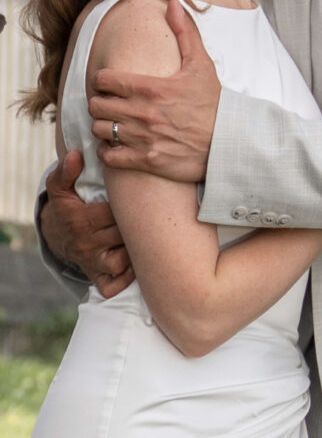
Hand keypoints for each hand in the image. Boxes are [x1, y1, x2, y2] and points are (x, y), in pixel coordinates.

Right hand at [43, 151, 133, 297]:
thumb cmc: (65, 204)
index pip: (112, 214)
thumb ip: (67, 170)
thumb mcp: (59, 186)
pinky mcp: (96, 276)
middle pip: (122, 235)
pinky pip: (114, 283)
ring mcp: (92, 263)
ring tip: (143, 234)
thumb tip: (76, 153)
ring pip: (121, 260)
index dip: (128, 205)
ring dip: (134, 249)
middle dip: (136, 225)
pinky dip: (126, 275)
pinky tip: (135, 260)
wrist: (56, 235)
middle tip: (150, 214)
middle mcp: (86, 245)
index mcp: (81, 221)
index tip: (137, 197)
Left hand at [90, 0, 219, 181]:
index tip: (111, 82)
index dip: (104, 79)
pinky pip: (110, 156)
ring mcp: (143, 138)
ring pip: (100, 129)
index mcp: (152, 88)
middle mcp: (143, 113)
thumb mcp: (201, 64)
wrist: (228, 141)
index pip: (105, 79)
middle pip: (97, 104)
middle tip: (110, 102)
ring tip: (113, 122)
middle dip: (100, 101)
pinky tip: (117, 145)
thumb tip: (172, 3)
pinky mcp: (146, 160)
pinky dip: (108, 151)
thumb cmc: (213, 102)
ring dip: (102, 125)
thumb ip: (184, 33)